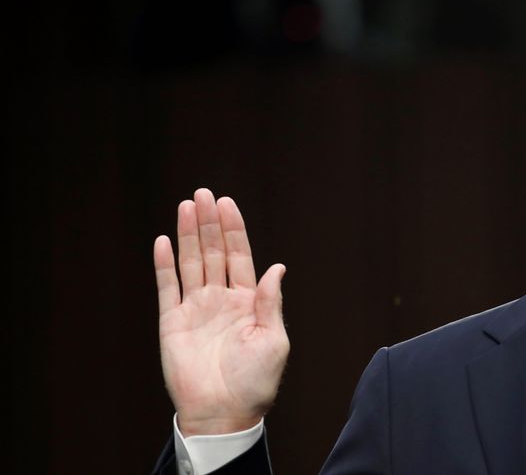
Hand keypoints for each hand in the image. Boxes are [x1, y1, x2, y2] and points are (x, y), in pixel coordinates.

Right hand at [153, 188, 288, 435]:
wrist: (223, 413)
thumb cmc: (255, 382)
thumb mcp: (274, 340)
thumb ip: (271, 302)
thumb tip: (278, 267)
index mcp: (248, 302)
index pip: (239, 256)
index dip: (233, 230)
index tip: (227, 203)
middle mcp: (221, 300)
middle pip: (213, 252)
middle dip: (209, 223)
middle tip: (203, 193)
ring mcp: (196, 309)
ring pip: (191, 263)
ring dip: (188, 234)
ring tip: (186, 206)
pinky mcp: (173, 323)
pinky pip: (167, 288)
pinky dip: (165, 265)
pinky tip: (165, 240)